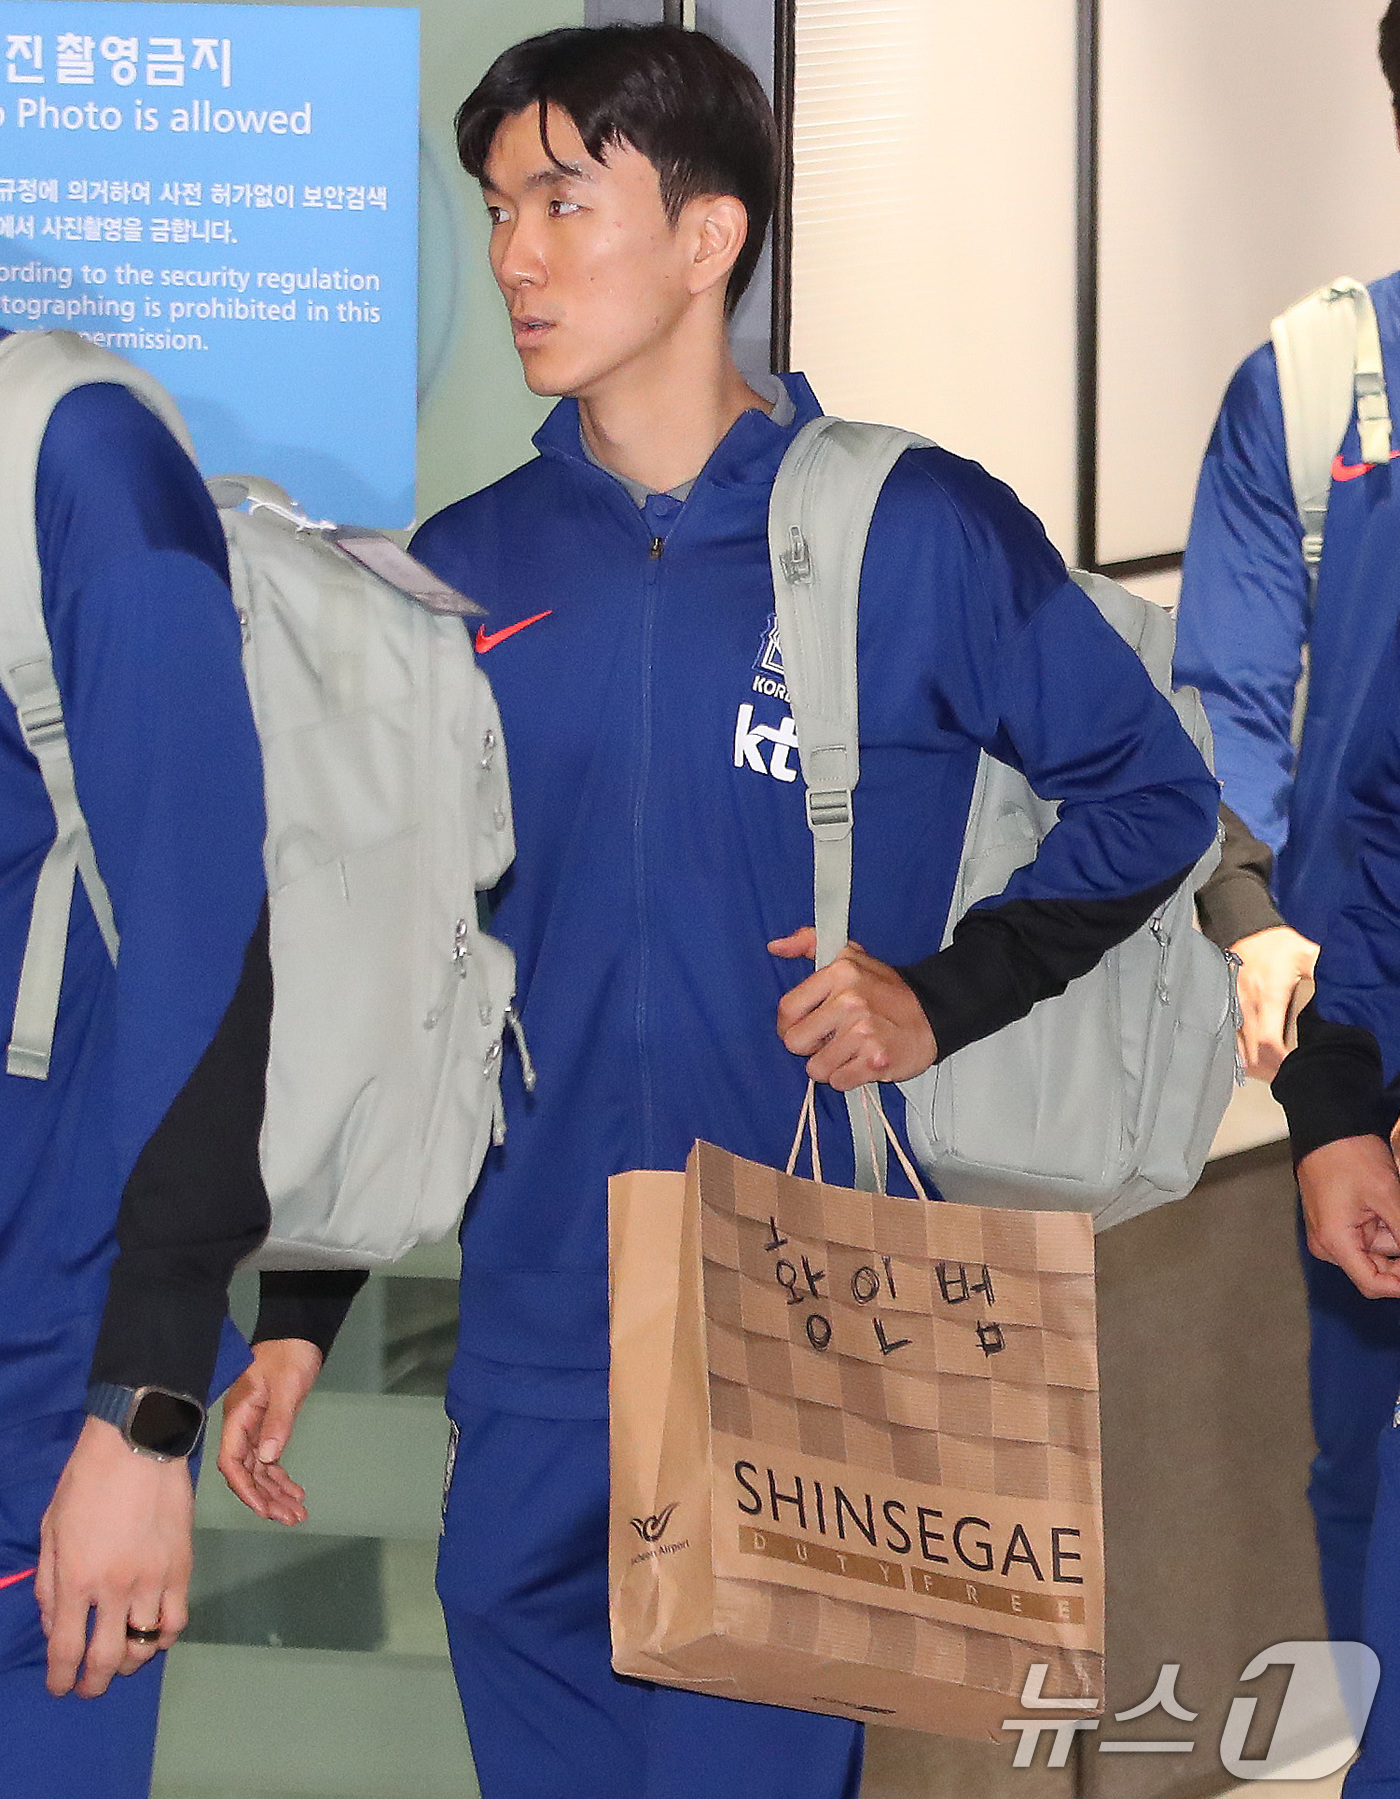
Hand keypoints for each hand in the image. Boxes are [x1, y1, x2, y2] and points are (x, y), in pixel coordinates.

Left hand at [36, 1416, 193, 1697]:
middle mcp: (115, 1588)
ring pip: (146, 1645)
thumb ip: (47, 1583)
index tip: (60, 1686)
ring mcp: (153, 1579)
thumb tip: (54, 1624)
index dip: (61, 1678)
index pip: (67, 1650)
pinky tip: (153, 1631)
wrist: (139, 1444)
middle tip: (88, 1685)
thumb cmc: (86, 1482)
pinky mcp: (183, 1567)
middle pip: (107, 1659)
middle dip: (94, 1683)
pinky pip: (177, 1620)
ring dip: (129, 1661)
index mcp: (76, 1578)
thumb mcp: (50, 1530)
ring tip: (122, 1656)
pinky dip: (164, 1636)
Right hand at [218, 1339, 322, 1526]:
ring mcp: (253, 1428)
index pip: (232, 1461)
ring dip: (276, 1493)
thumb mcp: (287, 1386)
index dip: (245, 1488)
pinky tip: (296, 1493)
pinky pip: (270, 1460)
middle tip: (291, 1519)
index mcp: (238, 1416)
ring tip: (298, 1515)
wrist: (298, 1336)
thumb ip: (278, 1421)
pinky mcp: (268, 1427)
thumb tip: (268, 1458)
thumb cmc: (290, 1356)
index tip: (263, 1510)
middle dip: (266, 1498)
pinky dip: (281, 1478)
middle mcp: (241, 1427)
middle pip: (247, 1472)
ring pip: (260, 1470)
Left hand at [770, 927, 936, 1088]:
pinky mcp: (875, 1060)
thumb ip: (809, 944)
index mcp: (839, 973)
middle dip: (810, 1047)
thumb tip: (775, 946)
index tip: (804, 1027)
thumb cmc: (887, 989)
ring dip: (831, 1065)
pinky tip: (863, 1062)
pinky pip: (839, 1082)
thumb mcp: (851, 956)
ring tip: (851, 1050)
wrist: (934, 1013)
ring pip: (816, 1068)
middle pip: (795, 1043)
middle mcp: (849, 1001)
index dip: (789, 1025)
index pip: (787, 1009)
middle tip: (831, 1040)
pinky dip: (849, 1077)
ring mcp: (863, 1032)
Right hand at [1231, 925, 1319, 1080]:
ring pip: (1240, 1050)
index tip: (1297, 1067)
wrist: (1246, 930)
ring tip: (1276, 1071)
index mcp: (1269, 996)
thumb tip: (1343, 992)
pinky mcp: (1228, 1009)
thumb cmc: (1278, 945)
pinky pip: (1233, 1040)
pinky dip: (1245, 1054)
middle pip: (1253, 1054)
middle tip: (1291, 1075)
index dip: (1281, 1061)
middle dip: (1270, 1070)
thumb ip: (1323, 973)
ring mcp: (1234, 1009)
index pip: (1269, 1041)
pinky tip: (1259, 1059)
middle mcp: (1248, 1006)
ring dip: (1257, 1065)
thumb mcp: (1307, 953)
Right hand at [1298, 1135, 1399, 1298]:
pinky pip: (1366, 1234)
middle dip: (1399, 1250)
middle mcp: (1327, 1243)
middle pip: (1375, 1267)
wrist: (1326, 1129)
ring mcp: (1330, 1232)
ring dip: (1393, 1232)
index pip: (1372, 1283)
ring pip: (1375, 1249)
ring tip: (1392, 1202)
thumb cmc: (1347, 1155)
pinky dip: (1384, 1224)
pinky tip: (1387, 1205)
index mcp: (1334, 1241)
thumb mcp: (1387, 1196)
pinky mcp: (1336, 1222)